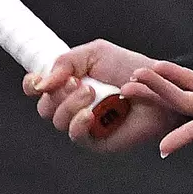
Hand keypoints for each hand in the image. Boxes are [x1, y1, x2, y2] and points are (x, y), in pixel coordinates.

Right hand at [21, 40, 183, 153]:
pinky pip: (76, 135)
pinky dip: (77, 123)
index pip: (38, 89)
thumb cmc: (131, 69)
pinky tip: (89, 113)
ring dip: (69, 104)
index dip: (32, 85)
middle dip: (56, 93)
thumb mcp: (96, 53)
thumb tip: (41, 82)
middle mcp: (73, 104)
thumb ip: (65, 62)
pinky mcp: (97, 140)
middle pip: (44, 106)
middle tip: (78, 82)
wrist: (160, 87)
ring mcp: (84, 123)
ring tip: (92, 92)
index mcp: (70, 83)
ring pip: (57, 120)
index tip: (37, 80)